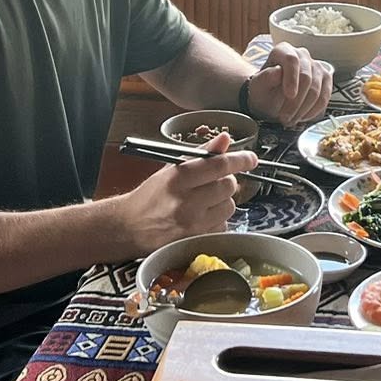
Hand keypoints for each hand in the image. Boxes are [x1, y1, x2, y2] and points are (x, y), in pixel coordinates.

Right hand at [117, 133, 258, 252]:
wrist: (128, 228)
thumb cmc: (150, 196)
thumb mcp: (171, 169)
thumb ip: (202, 154)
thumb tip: (225, 139)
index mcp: (178, 178)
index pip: (219, 165)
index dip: (240, 160)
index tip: (251, 158)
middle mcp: (186, 201)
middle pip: (228, 187)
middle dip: (226, 182)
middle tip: (213, 184)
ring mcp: (192, 224)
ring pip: (229, 207)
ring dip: (223, 202)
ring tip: (204, 203)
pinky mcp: (196, 241)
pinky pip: (222, 226)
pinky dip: (218, 221)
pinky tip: (202, 219)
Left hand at [246, 42, 333, 126]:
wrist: (270, 99)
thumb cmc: (264, 91)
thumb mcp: (258, 86)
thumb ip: (266, 78)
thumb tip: (278, 72)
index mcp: (283, 50)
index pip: (292, 60)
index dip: (292, 78)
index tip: (289, 95)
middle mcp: (302, 55)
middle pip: (306, 77)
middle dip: (296, 101)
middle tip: (285, 118)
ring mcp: (316, 67)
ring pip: (317, 89)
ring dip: (304, 109)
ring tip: (291, 120)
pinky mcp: (325, 80)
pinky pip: (325, 96)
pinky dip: (314, 110)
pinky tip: (302, 117)